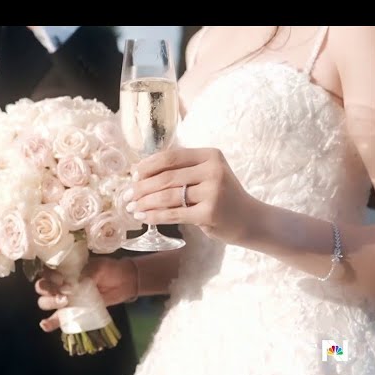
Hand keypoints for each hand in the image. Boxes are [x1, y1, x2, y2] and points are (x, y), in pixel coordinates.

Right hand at [35, 257, 137, 331]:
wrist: (124, 282)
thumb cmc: (110, 269)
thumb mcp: (99, 267)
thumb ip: (86, 274)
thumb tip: (72, 284)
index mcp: (65, 269)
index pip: (47, 272)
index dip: (49, 277)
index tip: (61, 280)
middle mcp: (61, 283)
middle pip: (42, 288)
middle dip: (48, 291)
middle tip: (64, 294)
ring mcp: (65, 298)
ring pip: (45, 302)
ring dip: (49, 304)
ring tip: (64, 303)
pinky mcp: (71, 311)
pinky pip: (57, 318)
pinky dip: (50, 322)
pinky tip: (45, 325)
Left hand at [128, 148, 259, 244]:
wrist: (249, 220)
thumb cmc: (221, 196)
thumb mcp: (206, 175)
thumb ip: (181, 171)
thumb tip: (139, 173)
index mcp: (210, 155)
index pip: (170, 157)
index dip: (148, 166)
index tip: (133, 175)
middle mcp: (213, 170)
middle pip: (166, 177)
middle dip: (141, 187)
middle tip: (126, 195)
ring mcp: (213, 192)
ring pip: (168, 196)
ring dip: (145, 203)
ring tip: (131, 207)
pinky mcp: (209, 213)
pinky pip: (174, 213)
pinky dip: (155, 216)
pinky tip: (144, 218)